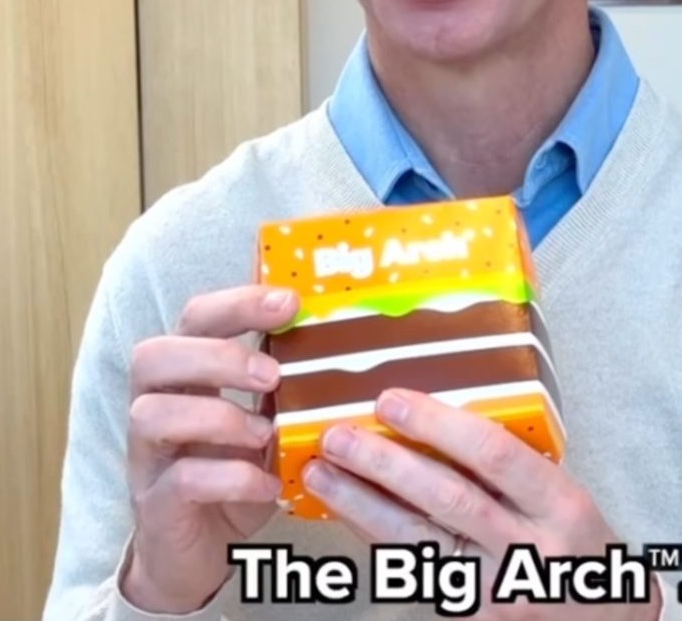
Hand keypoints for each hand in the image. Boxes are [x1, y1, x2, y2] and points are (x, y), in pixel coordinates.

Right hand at [121, 285, 296, 613]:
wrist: (198, 553)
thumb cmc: (237, 473)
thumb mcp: (271, 423)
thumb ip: (292, 387)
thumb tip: (359, 347)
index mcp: (188, 377)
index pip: (195, 319)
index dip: (237, 303)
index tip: (289, 301)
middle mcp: (157, 407)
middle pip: (153, 356)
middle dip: (217, 355)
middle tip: (273, 374)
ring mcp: (149, 457)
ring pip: (150, 414)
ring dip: (218, 417)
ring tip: (266, 433)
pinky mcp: (156, 504)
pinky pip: (181, 480)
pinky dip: (232, 478)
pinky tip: (268, 485)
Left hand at [306, 390, 658, 620]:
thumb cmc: (581, 550)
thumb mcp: (568, 500)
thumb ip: (518, 468)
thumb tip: (443, 420)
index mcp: (561, 506)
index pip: (496, 456)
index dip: (439, 425)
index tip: (394, 400)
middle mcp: (527, 548)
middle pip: (448, 498)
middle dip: (386, 463)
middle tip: (340, 434)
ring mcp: (492, 587)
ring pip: (417, 539)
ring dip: (361, 503)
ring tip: (321, 472)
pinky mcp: (465, 613)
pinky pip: (411, 567)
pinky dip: (373, 536)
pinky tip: (345, 512)